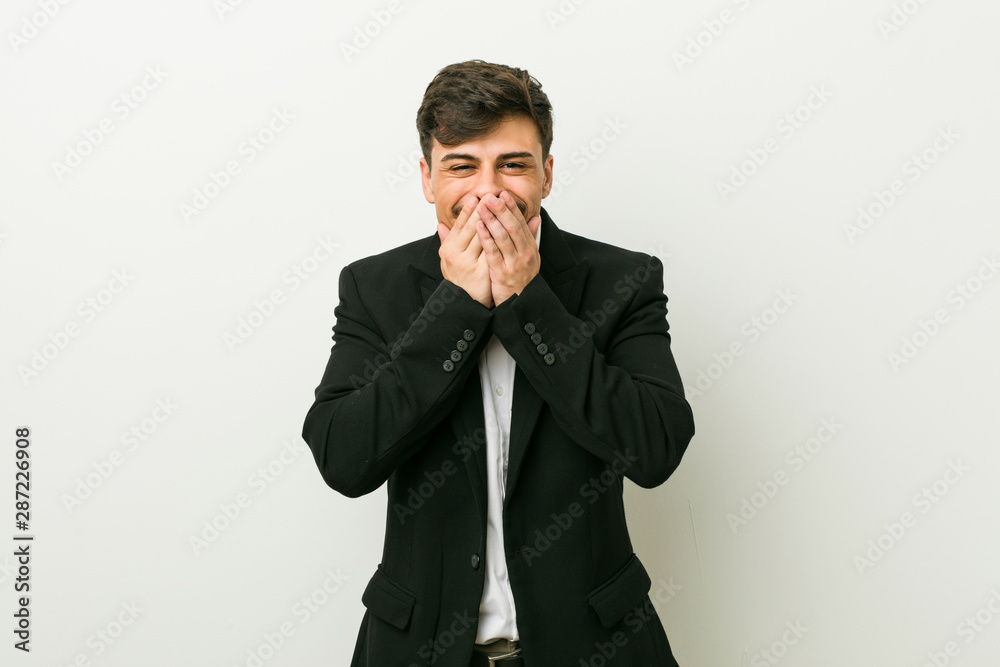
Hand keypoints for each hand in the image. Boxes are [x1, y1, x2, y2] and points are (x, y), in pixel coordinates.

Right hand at [438, 197, 492, 307]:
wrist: (463, 302)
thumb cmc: (458, 279)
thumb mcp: (448, 259)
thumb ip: (446, 241)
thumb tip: (440, 225)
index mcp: (448, 249)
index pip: (459, 225)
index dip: (468, 211)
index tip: (476, 198)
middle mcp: (456, 255)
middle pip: (471, 227)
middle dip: (482, 210)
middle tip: (490, 196)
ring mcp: (468, 263)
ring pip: (482, 237)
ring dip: (493, 221)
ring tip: (500, 208)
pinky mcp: (480, 271)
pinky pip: (491, 252)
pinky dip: (499, 240)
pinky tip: (506, 230)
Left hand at [475, 191, 540, 305]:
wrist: (520, 305)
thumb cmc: (521, 280)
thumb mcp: (530, 257)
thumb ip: (530, 237)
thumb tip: (535, 218)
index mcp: (530, 248)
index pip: (521, 223)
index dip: (511, 208)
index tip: (503, 194)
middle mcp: (525, 254)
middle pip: (513, 226)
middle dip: (501, 210)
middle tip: (490, 196)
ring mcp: (514, 263)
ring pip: (503, 237)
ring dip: (491, 220)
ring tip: (481, 207)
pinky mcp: (502, 273)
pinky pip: (493, 252)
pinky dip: (486, 238)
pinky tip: (479, 227)